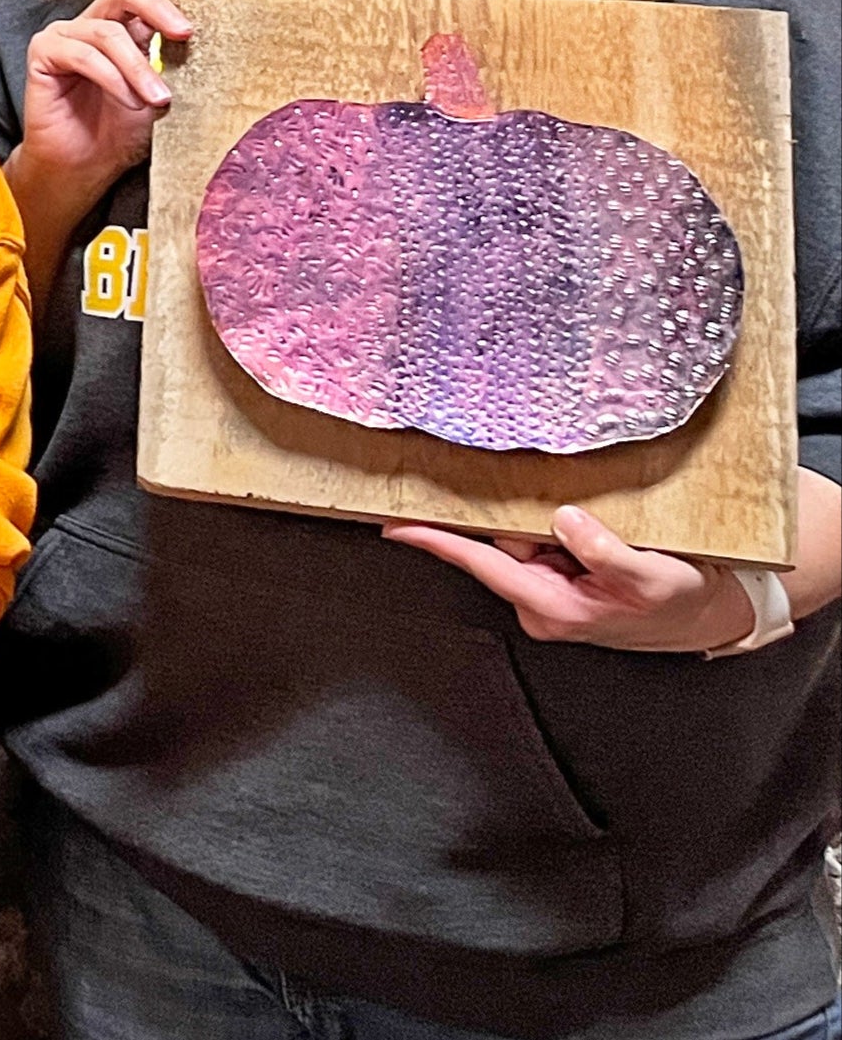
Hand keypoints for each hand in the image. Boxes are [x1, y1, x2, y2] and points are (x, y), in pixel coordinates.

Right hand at [12, 0, 215, 204]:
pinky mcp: (43, 53)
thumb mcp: (159, 95)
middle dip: (158, 8)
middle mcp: (94, 25)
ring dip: (137, 67)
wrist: (83, 169)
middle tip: (185, 33)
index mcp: (124, 29)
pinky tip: (127, 101)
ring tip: (156, 99)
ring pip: (108, 33)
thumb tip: (207, 45)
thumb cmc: (118, 134)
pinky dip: (111, 78)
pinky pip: (82, 55)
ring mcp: (66, 36)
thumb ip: (173, 66)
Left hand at [382, 505, 757, 652]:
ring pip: (522, 536)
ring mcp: (548, 589)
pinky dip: (551, 524)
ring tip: (589, 517)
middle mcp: (541, 600)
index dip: (437, 542)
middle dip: (506, 511)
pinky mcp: (560, 576)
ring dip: (538, 517)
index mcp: (552, 607)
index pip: (483, 565)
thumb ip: (606, 552)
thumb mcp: (649, 576)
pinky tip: (581, 519)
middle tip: (524, 487)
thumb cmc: (678, 602)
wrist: (705, 615)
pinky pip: (541, 539)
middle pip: (500, 541)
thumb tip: (565, 520)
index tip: (396, 527)